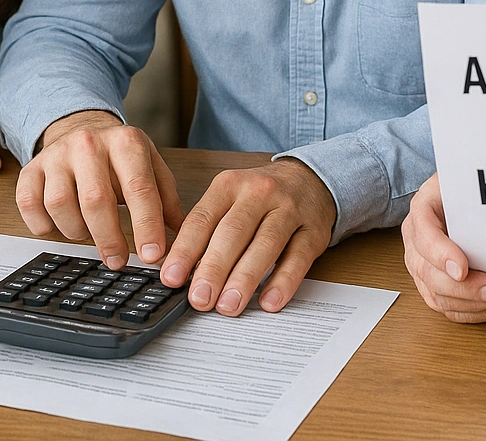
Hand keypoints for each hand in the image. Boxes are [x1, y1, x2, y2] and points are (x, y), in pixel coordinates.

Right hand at [17, 111, 181, 269]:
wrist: (81, 127)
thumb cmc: (119, 157)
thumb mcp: (150, 167)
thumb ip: (166, 200)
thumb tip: (182, 238)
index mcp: (125, 142)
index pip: (139, 188)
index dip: (146, 225)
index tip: (151, 255)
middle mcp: (89, 144)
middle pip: (96, 200)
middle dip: (109, 238)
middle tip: (117, 261)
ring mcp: (56, 155)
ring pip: (60, 205)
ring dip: (76, 231)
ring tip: (89, 233)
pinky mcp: (31, 169)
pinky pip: (29, 205)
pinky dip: (43, 225)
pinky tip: (59, 226)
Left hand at [159, 157, 335, 316]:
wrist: (310, 179)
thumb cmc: (260, 196)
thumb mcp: (229, 198)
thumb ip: (207, 229)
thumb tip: (180, 271)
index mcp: (229, 185)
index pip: (202, 219)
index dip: (185, 251)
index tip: (171, 278)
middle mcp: (259, 193)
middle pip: (233, 233)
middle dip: (214, 269)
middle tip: (199, 298)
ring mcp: (290, 211)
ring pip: (265, 245)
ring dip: (244, 279)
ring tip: (228, 305)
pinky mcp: (314, 231)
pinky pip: (298, 259)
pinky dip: (283, 283)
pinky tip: (269, 302)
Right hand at [401, 173, 485, 322]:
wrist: (456, 200)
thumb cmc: (463, 191)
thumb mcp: (465, 181)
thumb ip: (475, 191)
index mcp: (421, 212)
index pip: (424, 235)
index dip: (440, 254)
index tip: (462, 269)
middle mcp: (416, 242)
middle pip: (429, 273)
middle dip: (466, 289)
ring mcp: (422, 267)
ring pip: (438, 296)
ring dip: (475, 304)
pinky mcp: (433, 286)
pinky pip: (449, 308)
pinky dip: (476, 312)